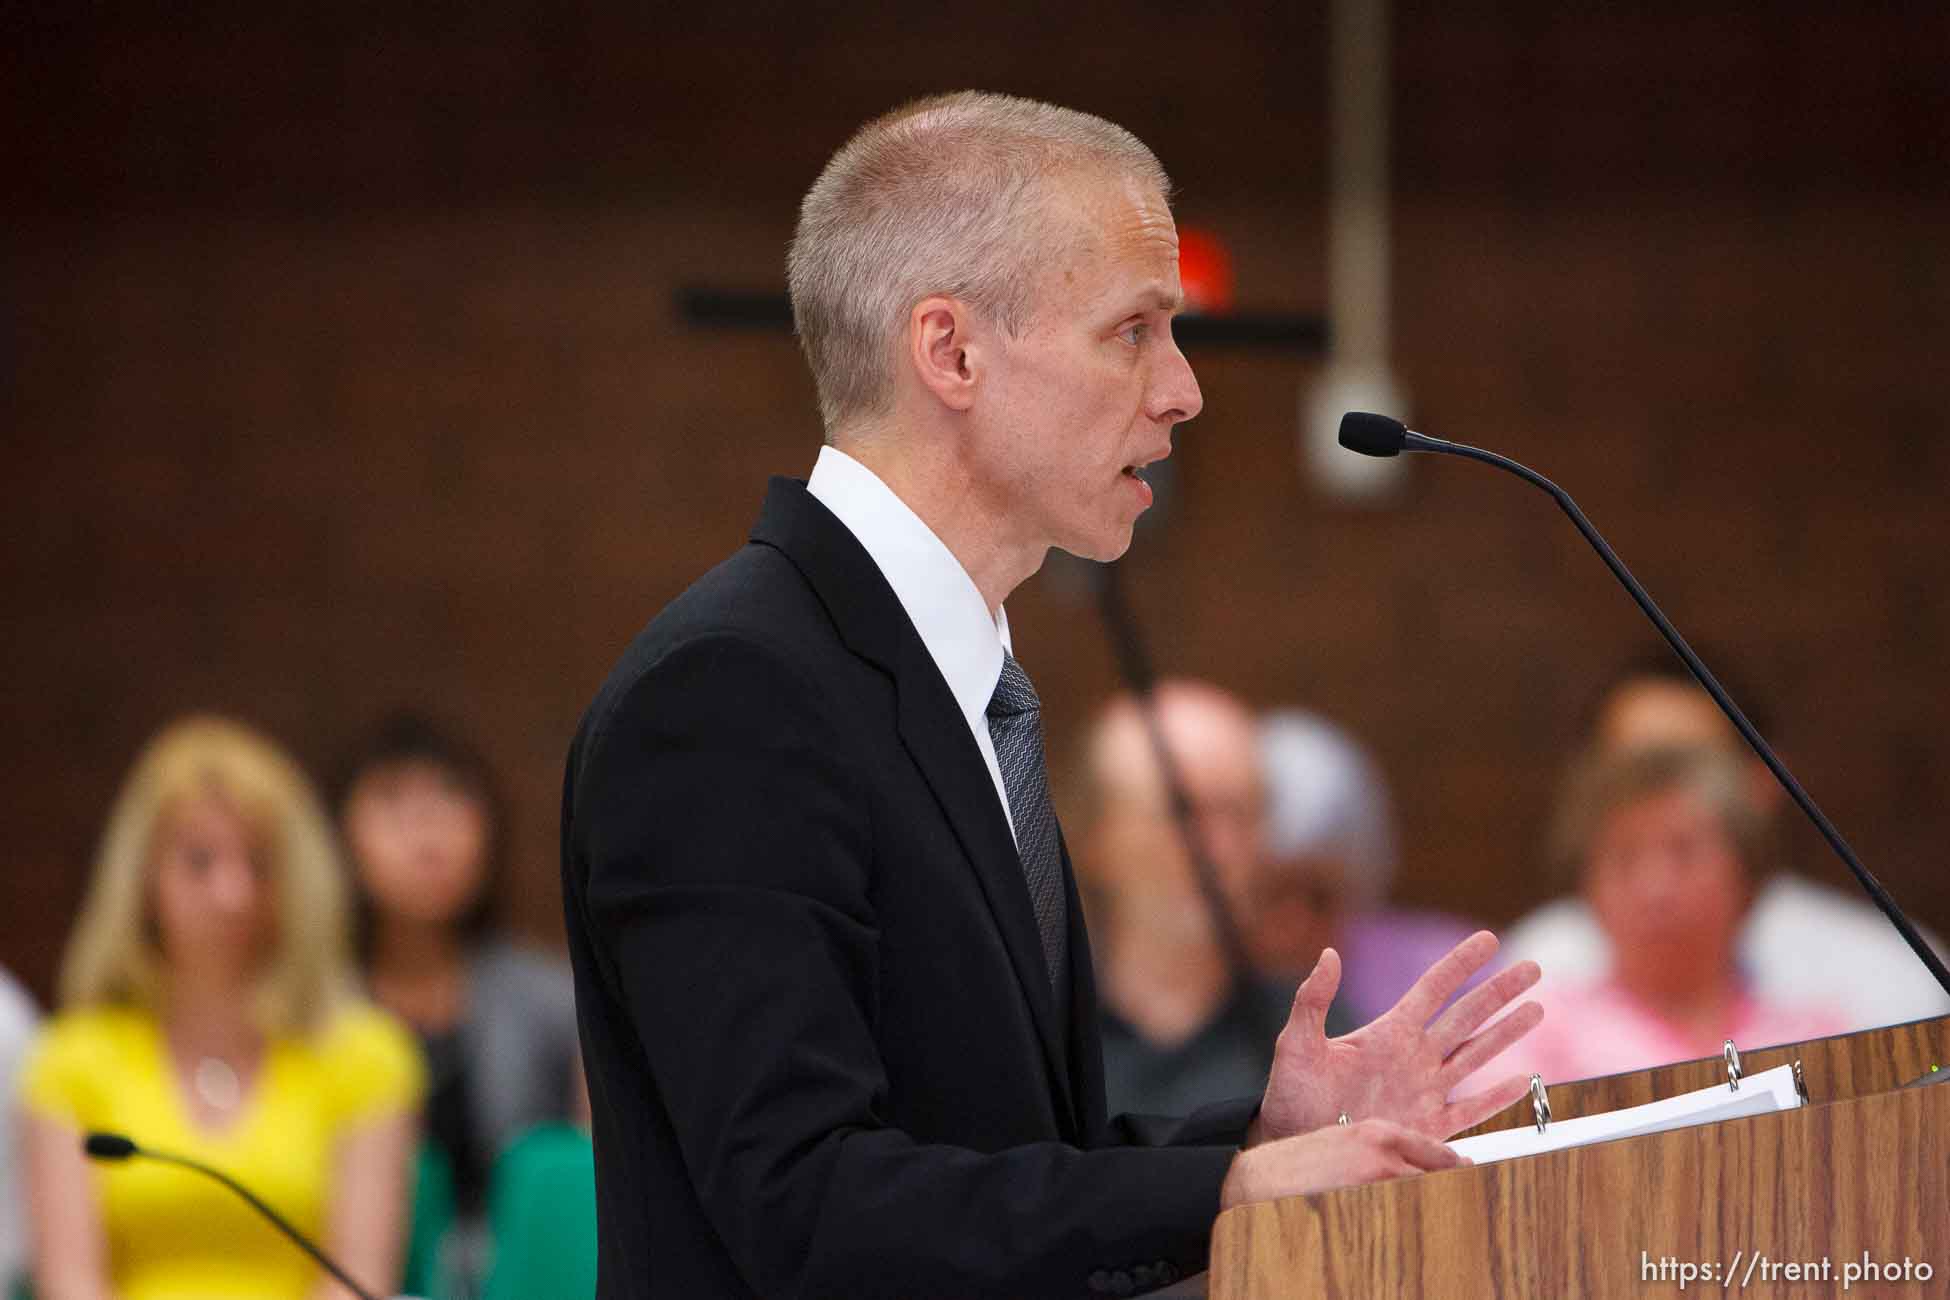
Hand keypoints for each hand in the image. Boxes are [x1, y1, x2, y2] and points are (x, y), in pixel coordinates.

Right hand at [1219, 1119, 1466, 1208]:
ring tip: (1444, 1222)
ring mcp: (1377, 1181)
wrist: (1261, 1179)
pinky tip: (1410, 1232)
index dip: (1458, 1165)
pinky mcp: (1368, 1204)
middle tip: (1467, 1200)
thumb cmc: (1298, 1162)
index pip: (1436, 1149)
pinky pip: (1403, 1215)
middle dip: (1454, 1187)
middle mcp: (1382, 1152)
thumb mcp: (1344, 1140)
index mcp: (1377, 1132)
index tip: (1470, 1172)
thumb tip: (1411, 1166)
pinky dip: (1410, 1223)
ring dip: (1434, 1206)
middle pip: (1440, 1173)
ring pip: (1426, 1196)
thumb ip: (1380, 1149)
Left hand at [1250, 931, 1543, 1144]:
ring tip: (1537, 1009)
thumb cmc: (1290, 1092)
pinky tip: (1523, 1079)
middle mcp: (1413, 1056)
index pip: (1433, 989)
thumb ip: (1313, 999)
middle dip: (1500, 991)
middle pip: (1466, 1016)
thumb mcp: (1297, 1042)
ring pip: (1476, 1055)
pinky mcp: (1427, 1127)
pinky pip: (1470, 1109)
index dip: (1461, 965)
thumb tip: (1328, 953)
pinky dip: (1497, 1096)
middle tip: (1533, 968)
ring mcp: (1424, 1090)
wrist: (1293, 1142)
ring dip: (1507, 1033)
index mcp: (1387, 1032)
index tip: (1488, 940)